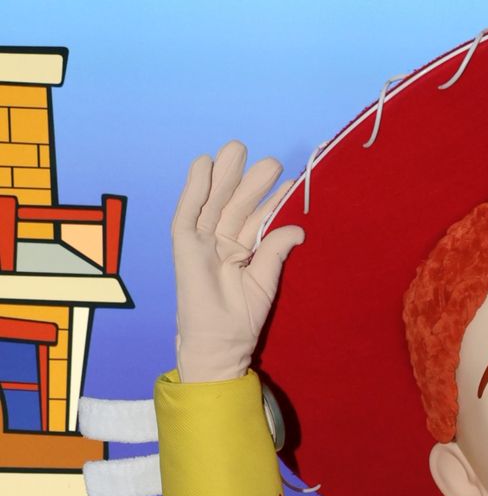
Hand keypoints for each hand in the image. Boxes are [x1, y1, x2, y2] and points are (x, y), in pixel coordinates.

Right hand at [173, 140, 304, 381]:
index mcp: (241, 250)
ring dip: (224, 175)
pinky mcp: (183, 245)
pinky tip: (203, 165)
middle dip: (249, 180)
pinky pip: (188, 212)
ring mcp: (201, 242)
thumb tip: (297, 228)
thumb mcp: (264, 283)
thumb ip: (275, 252)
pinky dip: (193, 188)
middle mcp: (220, 242)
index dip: (271, 200)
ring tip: (238, 150)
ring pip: (214, 202)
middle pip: (235, 204)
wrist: (219, 346)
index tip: (289, 181)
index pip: (256, 218)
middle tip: (269, 160)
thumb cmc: (240, 321)